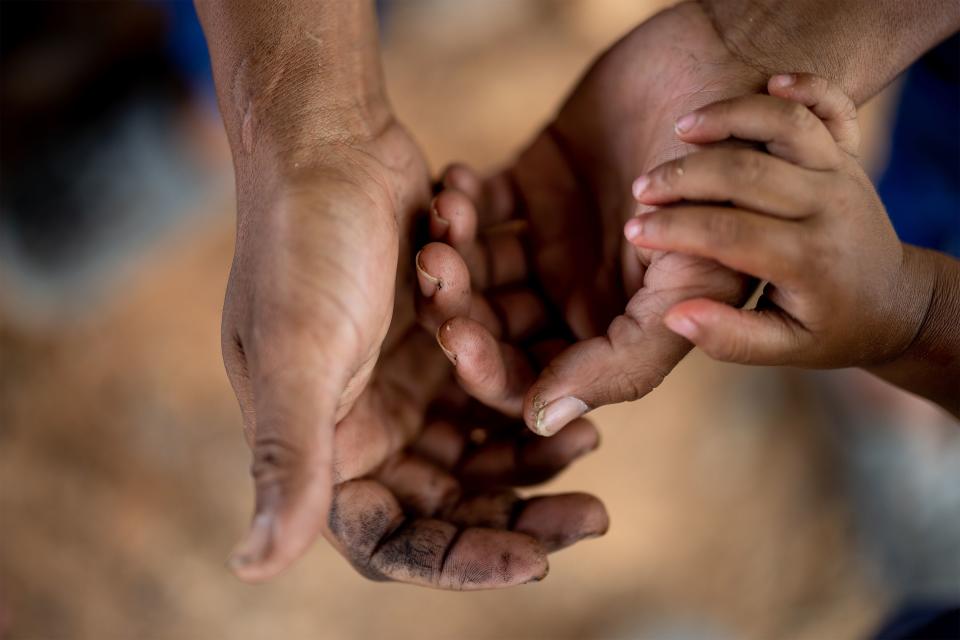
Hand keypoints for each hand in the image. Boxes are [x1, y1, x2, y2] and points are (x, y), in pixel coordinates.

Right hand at [222, 121, 606, 582]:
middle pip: (450, 503)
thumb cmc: (303, 247)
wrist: (328, 144)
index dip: (461, 561)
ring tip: (590, 436)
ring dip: (533, 449)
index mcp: (322, 447)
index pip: (393, 540)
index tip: (537, 559)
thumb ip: (288, 461)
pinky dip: (527, 385)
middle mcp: (362, 427)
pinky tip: (571, 382)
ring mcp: (402, 384)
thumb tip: (251, 569)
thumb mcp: (297, 355)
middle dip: (519, 511)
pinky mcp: (437, 340)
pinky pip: (493, 384)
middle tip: (592, 517)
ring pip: (481, 447)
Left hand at [417, 3, 763, 435]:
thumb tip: (541, 422)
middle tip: (434, 265)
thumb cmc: (728, 183)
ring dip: (448, 249)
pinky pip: (477, 208)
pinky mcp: (531, 187)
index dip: (484, 369)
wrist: (730, 74)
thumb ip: (623, 362)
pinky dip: (457, 201)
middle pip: (487, 326)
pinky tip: (456, 182)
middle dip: (452, 306)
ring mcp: (549, 242)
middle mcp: (572, 296)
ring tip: (446, 215)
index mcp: (608, 332)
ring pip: (474, 269)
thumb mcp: (691, 283)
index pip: (528, 377)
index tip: (455, 334)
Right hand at [624, 73, 934, 368]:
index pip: (728, 234)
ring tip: (681, 128)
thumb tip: (674, 317)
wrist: (893, 302)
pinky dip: (803, 86)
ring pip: (785, 124)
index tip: (634, 232)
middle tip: (641, 188)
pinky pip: (831, 104)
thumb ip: (729, 338)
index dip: (674, 230)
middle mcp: (827, 208)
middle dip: (683, 177)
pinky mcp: (846, 153)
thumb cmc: (829, 329)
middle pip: (745, 173)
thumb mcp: (782, 348)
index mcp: (808, 261)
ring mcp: (840, 173)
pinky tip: (767, 82)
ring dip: (729, 117)